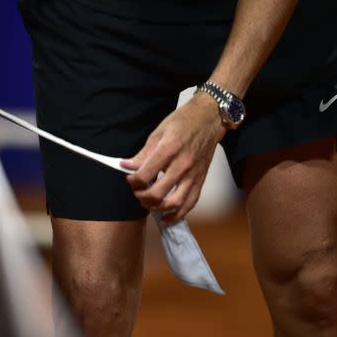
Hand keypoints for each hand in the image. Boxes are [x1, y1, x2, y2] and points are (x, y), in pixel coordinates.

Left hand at [120, 92, 226, 223]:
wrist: (209, 119)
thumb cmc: (184, 122)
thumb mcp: (158, 132)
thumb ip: (143, 153)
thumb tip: (127, 166)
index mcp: (169, 149)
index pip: (145, 175)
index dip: (133, 181)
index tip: (130, 178)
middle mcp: (183, 165)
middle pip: (158, 193)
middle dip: (141, 196)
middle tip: (137, 191)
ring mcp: (194, 175)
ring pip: (174, 203)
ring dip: (157, 208)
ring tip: (147, 203)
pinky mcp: (201, 180)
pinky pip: (190, 203)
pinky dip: (177, 214)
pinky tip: (166, 217)